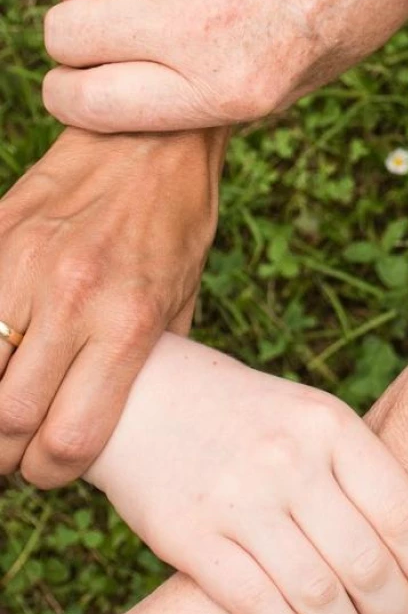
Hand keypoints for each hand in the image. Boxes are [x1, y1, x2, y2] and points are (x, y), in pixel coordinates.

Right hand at [0, 128, 224, 488]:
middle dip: (6, 455)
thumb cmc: (177, 223)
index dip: (54, 472)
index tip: (54, 468)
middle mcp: (72, 300)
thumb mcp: (183, 298)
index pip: (70, 436)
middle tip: (17, 450)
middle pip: (5, 421)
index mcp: (129, 323)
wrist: (149, 141)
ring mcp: (22, 267)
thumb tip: (126, 409)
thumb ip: (150, 359)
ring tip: (0, 411)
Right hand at [41, 0, 407, 131]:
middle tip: (113, 43)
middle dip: (77, 47)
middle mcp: (194, 27)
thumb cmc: (344, 15)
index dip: (71, 99)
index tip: (81, 91)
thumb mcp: (291, 86)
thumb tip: (137, 95)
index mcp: (225, 88)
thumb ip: (210, 98)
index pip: (87, 101)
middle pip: (66, 35)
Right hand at [86, 337, 407, 613]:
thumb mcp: (308, 414)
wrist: (148, 395)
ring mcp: (239, 498)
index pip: (401, 510)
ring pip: (317, 595)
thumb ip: (354, 466)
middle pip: (366, 562)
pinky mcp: (191, 536)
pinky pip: (258, 607)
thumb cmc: (246, 412)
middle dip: (396, 609)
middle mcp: (289, 459)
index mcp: (328, 424)